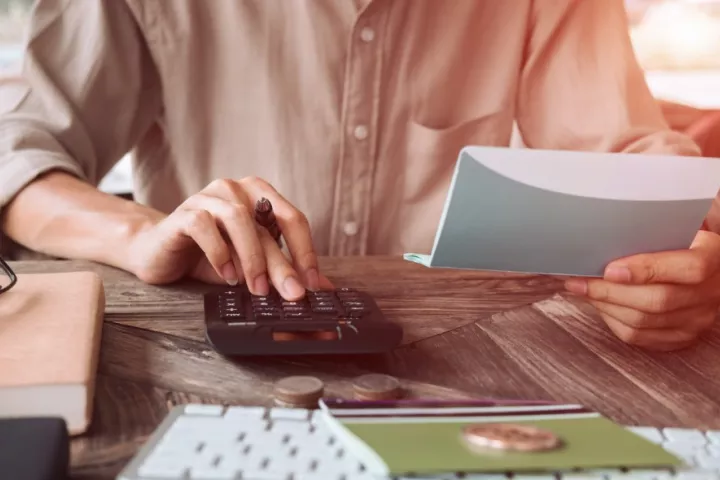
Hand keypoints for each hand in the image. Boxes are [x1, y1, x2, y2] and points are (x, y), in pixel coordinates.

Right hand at [126, 177, 332, 299]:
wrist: (157, 252)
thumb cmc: (208, 255)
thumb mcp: (250, 264)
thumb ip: (282, 269)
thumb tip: (322, 287)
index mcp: (259, 195)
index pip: (293, 218)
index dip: (306, 251)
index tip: (314, 282)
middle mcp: (235, 189)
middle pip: (268, 225)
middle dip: (283, 263)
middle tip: (293, 293)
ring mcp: (208, 197)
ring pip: (239, 219)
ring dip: (251, 258)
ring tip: (256, 288)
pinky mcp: (183, 212)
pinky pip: (204, 225)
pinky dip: (219, 252)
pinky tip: (226, 276)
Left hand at [563, 230, 719, 350]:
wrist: (710, 268)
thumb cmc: (687, 238)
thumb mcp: (681, 224)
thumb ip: (658, 225)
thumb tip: (614, 225)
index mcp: (715, 257)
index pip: (688, 268)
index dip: (646, 269)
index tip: (609, 269)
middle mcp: (711, 293)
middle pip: (658, 300)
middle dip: (609, 292)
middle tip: (579, 282)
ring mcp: (698, 319)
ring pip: (644, 322)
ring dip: (606, 307)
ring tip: (583, 291)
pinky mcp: (682, 336)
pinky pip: (641, 337)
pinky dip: (613, 321)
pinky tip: (600, 306)